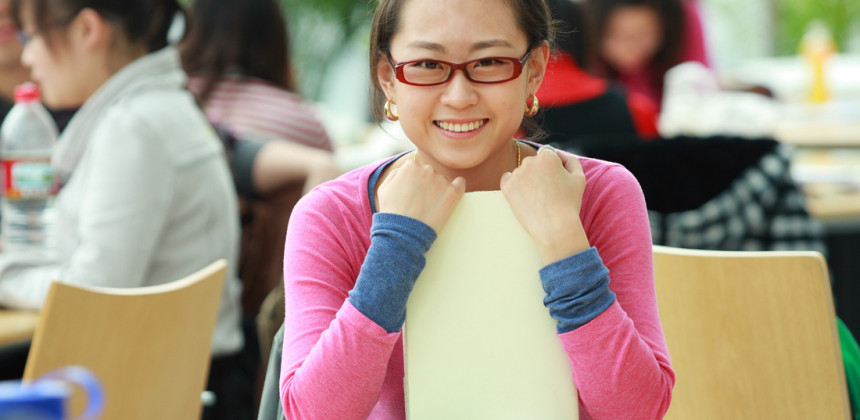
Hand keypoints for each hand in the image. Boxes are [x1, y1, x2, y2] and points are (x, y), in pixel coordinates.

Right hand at [377, 157, 465, 232]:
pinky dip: (457, 187)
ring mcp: (441, 180)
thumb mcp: (384, 189)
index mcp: (410, 166)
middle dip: (428, 184)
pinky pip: (460, 183)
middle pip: (431, 173)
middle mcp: (427, 169)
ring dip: (440, 189)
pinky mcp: (453, 193)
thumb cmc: (392, 212)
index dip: (415, 181)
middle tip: (422, 202)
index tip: (414, 193)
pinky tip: (451, 196)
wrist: (403, 233)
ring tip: (431, 206)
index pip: (417, 168)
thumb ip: (396, 174)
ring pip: (444, 180)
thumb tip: (406, 169)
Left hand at [500, 146, 589, 263]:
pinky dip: (514, 186)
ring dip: (527, 181)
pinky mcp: (507, 187)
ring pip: (521, 172)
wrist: (555, 228)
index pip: (548, 155)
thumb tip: (557, 153)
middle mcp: (530, 161)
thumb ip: (570, 160)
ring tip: (538, 199)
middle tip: (548, 193)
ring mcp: (517, 174)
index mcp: (548, 156)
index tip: (556, 183)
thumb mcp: (579, 178)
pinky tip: (524, 197)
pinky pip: (507, 180)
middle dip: (539, 174)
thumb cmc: (569, 203)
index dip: (553, 169)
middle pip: (533, 163)